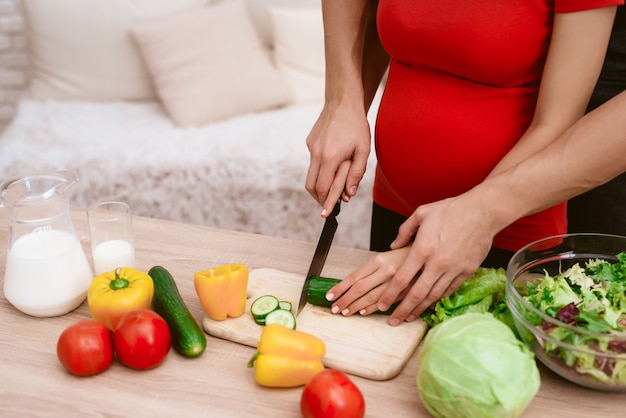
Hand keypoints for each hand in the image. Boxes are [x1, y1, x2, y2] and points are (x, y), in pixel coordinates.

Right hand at [305, 101, 370, 216]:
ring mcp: (311, 147)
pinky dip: (321, 168)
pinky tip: (333, 161)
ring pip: (310, 174)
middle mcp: (316, 154)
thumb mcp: (362, 150)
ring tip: (332, 186)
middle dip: (319, 198)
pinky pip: (313, 161)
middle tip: (328, 204)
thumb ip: (356, 173)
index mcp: (330, 157)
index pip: (322, 188)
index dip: (325, 202)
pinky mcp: (310, 142)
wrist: (342, 101)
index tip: (326, 213)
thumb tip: (349, 194)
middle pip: (310, 185)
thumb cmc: (356, 125)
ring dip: (319, 184)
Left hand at [325, 246, 414, 315]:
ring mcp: (397, 283)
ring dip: (357, 308)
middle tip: (335, 308)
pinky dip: (374, 309)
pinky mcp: (407, 292)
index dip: (340, 288)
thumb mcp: (387, 255)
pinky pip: (388, 303)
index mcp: (379, 260)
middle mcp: (387, 271)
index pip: (354, 277)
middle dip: (345, 301)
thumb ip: (372, 267)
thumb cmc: (408, 252)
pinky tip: (364, 312)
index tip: (330, 296)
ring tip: (346, 312)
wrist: (433, 252)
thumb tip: (353, 282)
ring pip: (373, 298)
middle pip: (360, 290)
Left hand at [377, 196, 496, 324]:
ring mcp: (453, 269)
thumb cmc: (450, 210)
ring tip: (409, 318)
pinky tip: (430, 304)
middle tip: (392, 321)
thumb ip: (404, 231)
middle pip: (416, 294)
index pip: (402, 279)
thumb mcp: (421, 214)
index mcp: (422, 250)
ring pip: (433, 296)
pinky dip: (438, 299)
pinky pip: (450, 290)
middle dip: (402, 310)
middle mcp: (437, 263)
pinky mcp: (467, 271)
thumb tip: (393, 246)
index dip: (390, 295)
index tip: (382, 305)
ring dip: (420, 309)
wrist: (482, 212)